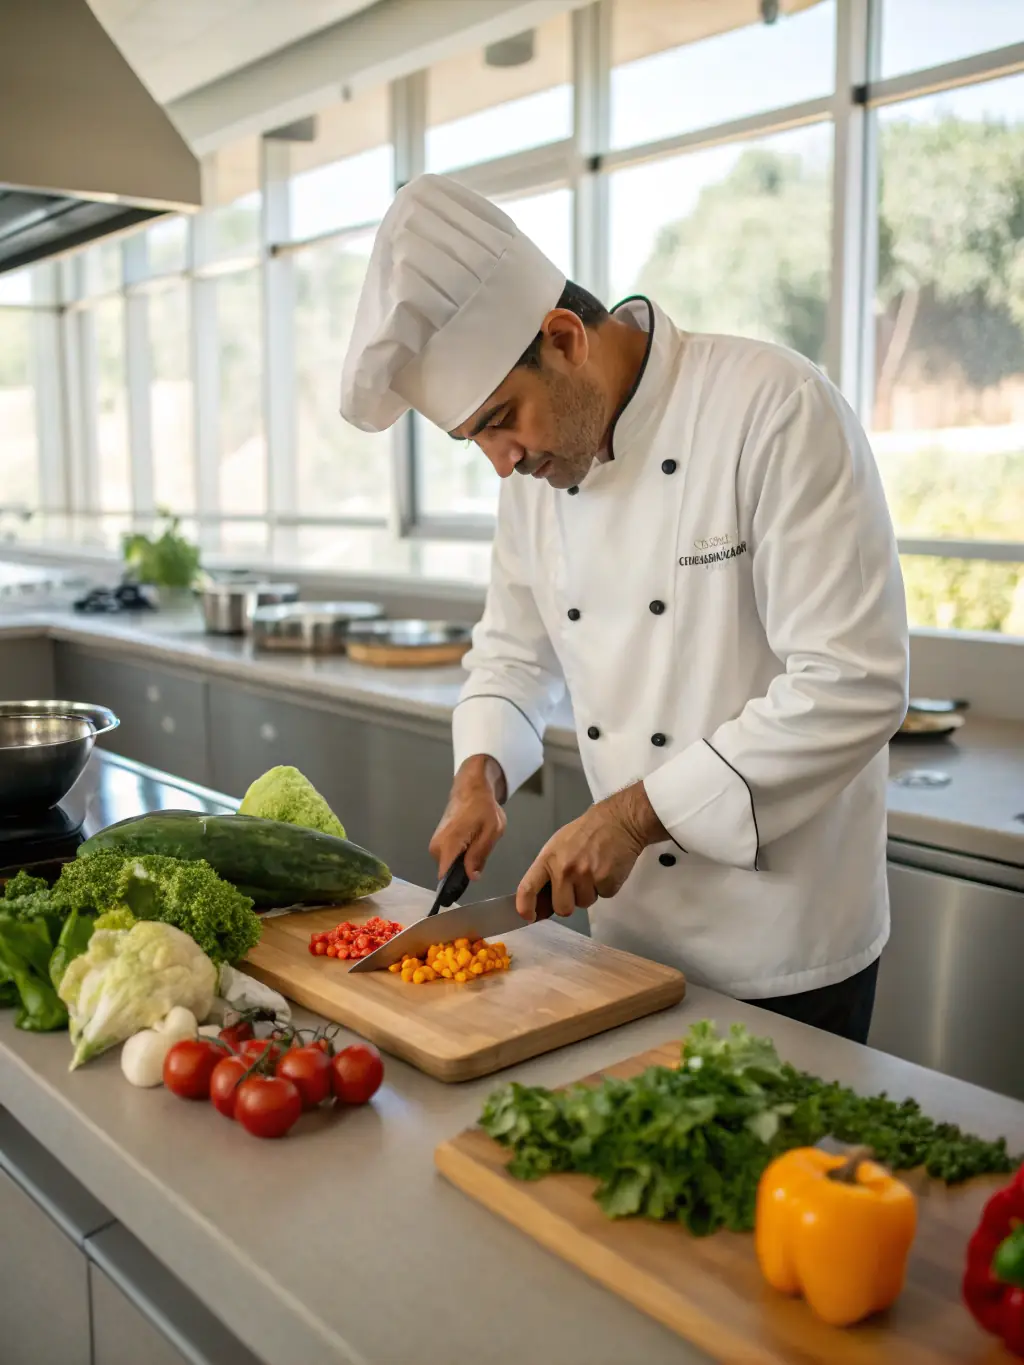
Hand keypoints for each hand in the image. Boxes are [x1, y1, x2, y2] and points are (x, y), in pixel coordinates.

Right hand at [429, 755, 507, 881]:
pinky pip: (449, 858)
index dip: (456, 886)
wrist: (470, 788)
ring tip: (476, 842)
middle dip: (466, 868)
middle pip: (450, 873)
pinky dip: (461, 854)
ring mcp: (434, 845)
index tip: (466, 886)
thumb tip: (471, 877)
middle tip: (481, 850)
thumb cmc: (483, 807)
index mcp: (449, 844)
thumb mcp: (491, 831)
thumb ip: (479, 855)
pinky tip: (470, 840)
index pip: (444, 877)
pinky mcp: (436, 843)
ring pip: (450, 865)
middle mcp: (436, 847)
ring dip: (465, 860)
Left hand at [516, 782, 668, 920]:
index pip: (527, 888)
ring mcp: (586, 876)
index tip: (527, 917)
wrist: (618, 821)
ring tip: (594, 869)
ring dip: (589, 892)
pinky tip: (606, 869)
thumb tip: (540, 905)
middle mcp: (565, 869)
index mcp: (548, 858)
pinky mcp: (607, 881)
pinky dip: (605, 887)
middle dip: (569, 901)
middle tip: (577, 883)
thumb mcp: (558, 846)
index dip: (525, 907)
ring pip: (584, 904)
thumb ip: (548, 873)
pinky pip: (603, 896)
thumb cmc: (586, 833)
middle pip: (561, 908)